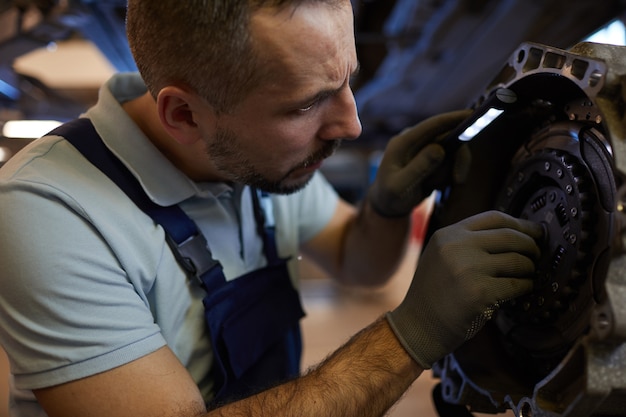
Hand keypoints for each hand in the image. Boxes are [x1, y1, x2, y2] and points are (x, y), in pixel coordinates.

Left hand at [367, 110, 471, 217]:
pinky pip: (451, 163)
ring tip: (432, 185)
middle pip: (448, 138)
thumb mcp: (400, 186)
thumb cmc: (390, 197)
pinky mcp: (433, 158)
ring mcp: (425, 148)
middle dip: (457, 159)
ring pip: (452, 152)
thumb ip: (418, 168)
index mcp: (403, 142)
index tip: (473, 115)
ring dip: (448, 172)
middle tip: (458, 180)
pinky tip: (433, 185)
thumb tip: (439, 149)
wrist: (389, 206)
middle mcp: (416, 141)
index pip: (432, 125)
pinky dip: (447, 176)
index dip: (453, 118)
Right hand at [386, 211, 542, 368]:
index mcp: (448, 235)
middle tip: (537, 256)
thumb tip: (515, 235)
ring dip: (529, 270)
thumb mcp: (441, 256)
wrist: (417, 326)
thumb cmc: (434, 294)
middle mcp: (457, 247)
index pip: (494, 218)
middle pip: (510, 236)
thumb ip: (467, 243)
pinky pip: (517, 285)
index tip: (535, 232)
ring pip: (518, 260)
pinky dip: (525, 288)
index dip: (521, 224)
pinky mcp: (480, 293)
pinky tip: (521, 291)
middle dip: (531, 246)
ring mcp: (468, 269)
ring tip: (526, 276)